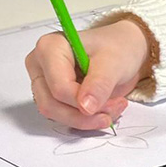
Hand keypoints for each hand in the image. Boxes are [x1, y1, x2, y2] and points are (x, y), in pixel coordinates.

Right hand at [25, 19, 150, 130]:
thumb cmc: (117, 46)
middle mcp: (41, 65)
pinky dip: (87, 119)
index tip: (110, 103)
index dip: (82, 101)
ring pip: (56, 115)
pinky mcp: (52, 96)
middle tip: (114, 108)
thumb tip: (86, 106)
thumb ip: (100, 84)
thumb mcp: (114, 62)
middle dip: (85, 115)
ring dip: (87, 119)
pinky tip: (106, 108)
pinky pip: (64, 117)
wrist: (124, 48)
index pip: (59, 87)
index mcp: (50, 48)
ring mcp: (44, 82)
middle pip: (51, 104)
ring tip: (114, 106)